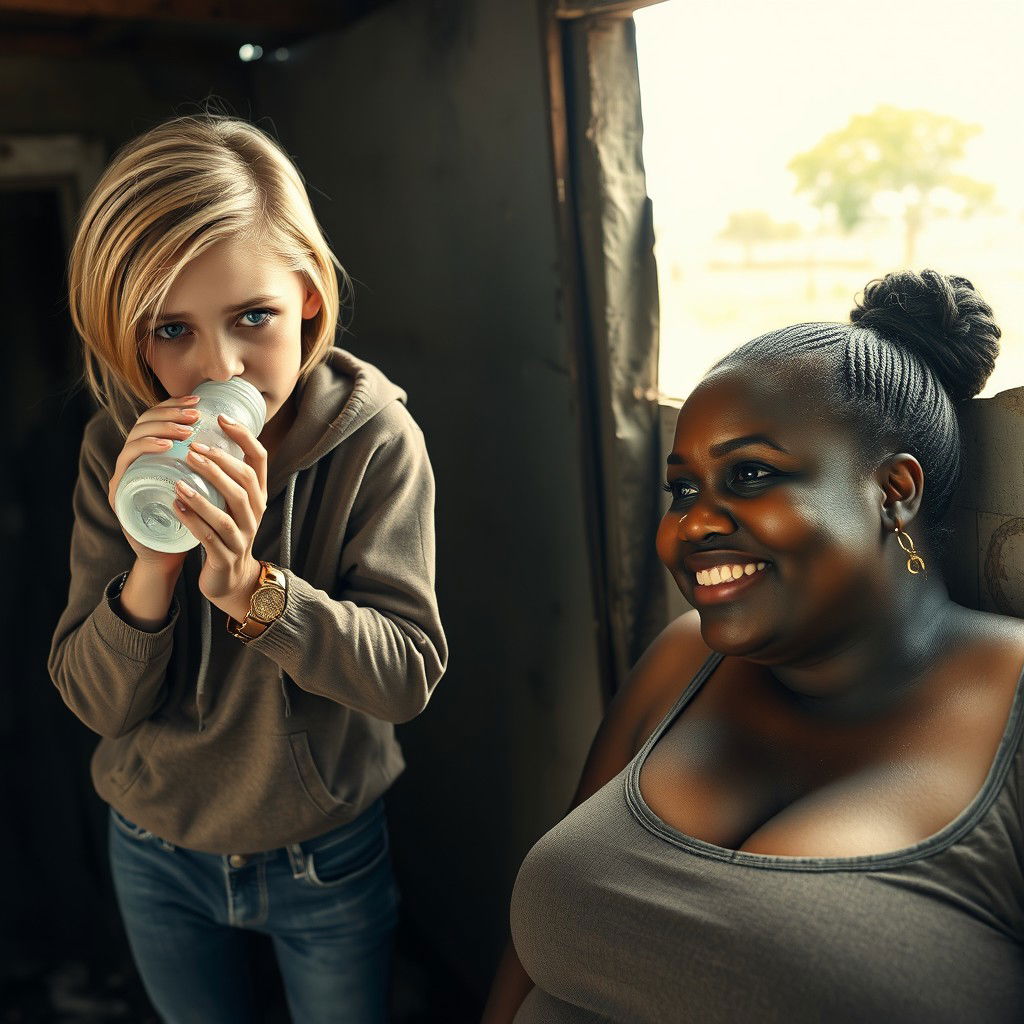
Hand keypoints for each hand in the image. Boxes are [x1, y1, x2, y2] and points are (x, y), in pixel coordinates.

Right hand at [107, 394, 202, 575]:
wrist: (171, 552)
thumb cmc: (191, 514)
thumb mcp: (205, 482)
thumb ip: (212, 460)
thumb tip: (239, 431)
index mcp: (153, 453)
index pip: (158, 417)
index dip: (175, 405)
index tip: (200, 400)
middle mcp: (135, 459)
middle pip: (145, 422)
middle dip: (171, 413)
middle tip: (195, 415)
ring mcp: (124, 473)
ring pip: (135, 437)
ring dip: (161, 429)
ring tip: (185, 431)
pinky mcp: (118, 491)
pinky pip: (126, 462)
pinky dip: (145, 449)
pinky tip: (165, 446)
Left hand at [171, 413, 268, 618]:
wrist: (231, 580)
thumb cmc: (226, 533)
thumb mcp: (232, 503)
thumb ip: (224, 477)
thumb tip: (201, 436)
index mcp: (258, 495)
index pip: (259, 458)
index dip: (243, 436)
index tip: (221, 417)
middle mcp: (255, 513)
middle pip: (244, 481)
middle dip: (218, 462)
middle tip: (192, 448)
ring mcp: (242, 535)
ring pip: (227, 509)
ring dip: (203, 491)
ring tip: (180, 477)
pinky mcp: (225, 556)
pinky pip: (210, 535)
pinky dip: (192, 519)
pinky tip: (175, 506)